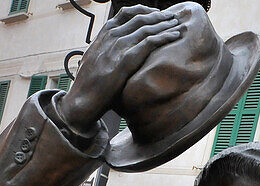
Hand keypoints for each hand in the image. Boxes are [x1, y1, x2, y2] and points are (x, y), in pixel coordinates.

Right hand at [58, 5, 184, 130]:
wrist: (81, 99)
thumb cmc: (88, 84)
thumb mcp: (94, 60)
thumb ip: (105, 51)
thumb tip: (112, 52)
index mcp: (103, 35)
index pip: (125, 13)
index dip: (143, 11)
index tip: (156, 14)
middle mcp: (111, 37)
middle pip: (139, 18)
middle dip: (158, 16)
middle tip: (173, 17)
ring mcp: (119, 47)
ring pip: (147, 28)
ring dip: (165, 24)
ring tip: (178, 24)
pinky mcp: (126, 60)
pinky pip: (150, 42)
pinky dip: (165, 36)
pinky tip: (175, 35)